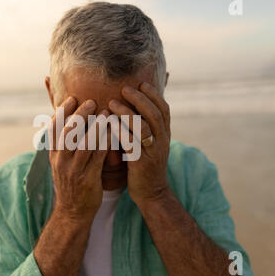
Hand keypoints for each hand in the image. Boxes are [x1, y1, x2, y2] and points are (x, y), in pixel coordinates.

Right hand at [49, 96, 109, 221]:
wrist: (73, 213)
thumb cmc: (71, 184)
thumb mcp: (62, 164)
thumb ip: (64, 145)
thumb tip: (68, 123)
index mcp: (53, 155)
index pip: (53, 129)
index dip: (61, 112)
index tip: (71, 98)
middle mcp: (60, 160)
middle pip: (68, 132)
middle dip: (79, 115)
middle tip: (91, 101)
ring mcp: (73, 170)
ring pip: (83, 143)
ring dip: (94, 126)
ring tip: (105, 112)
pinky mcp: (87, 178)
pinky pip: (97, 157)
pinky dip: (105, 143)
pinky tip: (113, 132)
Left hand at [108, 82, 170, 206]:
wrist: (151, 192)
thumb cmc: (145, 164)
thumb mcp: (150, 143)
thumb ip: (145, 126)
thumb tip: (136, 107)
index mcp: (164, 134)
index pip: (164, 109)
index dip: (154, 95)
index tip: (142, 82)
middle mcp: (162, 141)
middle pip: (155, 115)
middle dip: (140, 99)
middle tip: (125, 88)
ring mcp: (153, 152)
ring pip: (144, 128)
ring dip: (128, 113)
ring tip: (112, 103)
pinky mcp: (142, 163)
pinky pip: (132, 144)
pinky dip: (121, 132)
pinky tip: (110, 124)